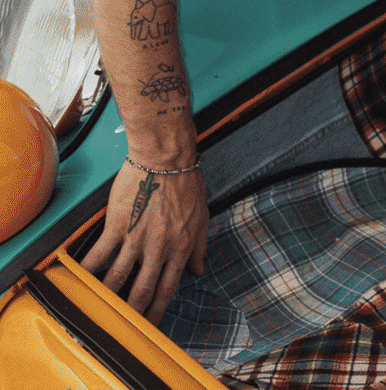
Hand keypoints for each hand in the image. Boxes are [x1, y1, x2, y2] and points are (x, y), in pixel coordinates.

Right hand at [79, 161, 207, 325]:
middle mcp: (159, 248)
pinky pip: (99, 252)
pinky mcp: (117, 225)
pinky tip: (79, 276)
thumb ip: (199, 247)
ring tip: (97, 308)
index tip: (151, 324)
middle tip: (122, 327)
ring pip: (118, 277)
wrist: (166, 160)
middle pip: (142, 290)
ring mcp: (137, 238)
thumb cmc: (186, 184)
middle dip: (132, 313)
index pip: (168, 289)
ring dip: (106, 296)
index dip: (158, 310)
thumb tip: (197, 270)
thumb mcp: (202, 218)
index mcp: (180, 248)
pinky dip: (87, 267)